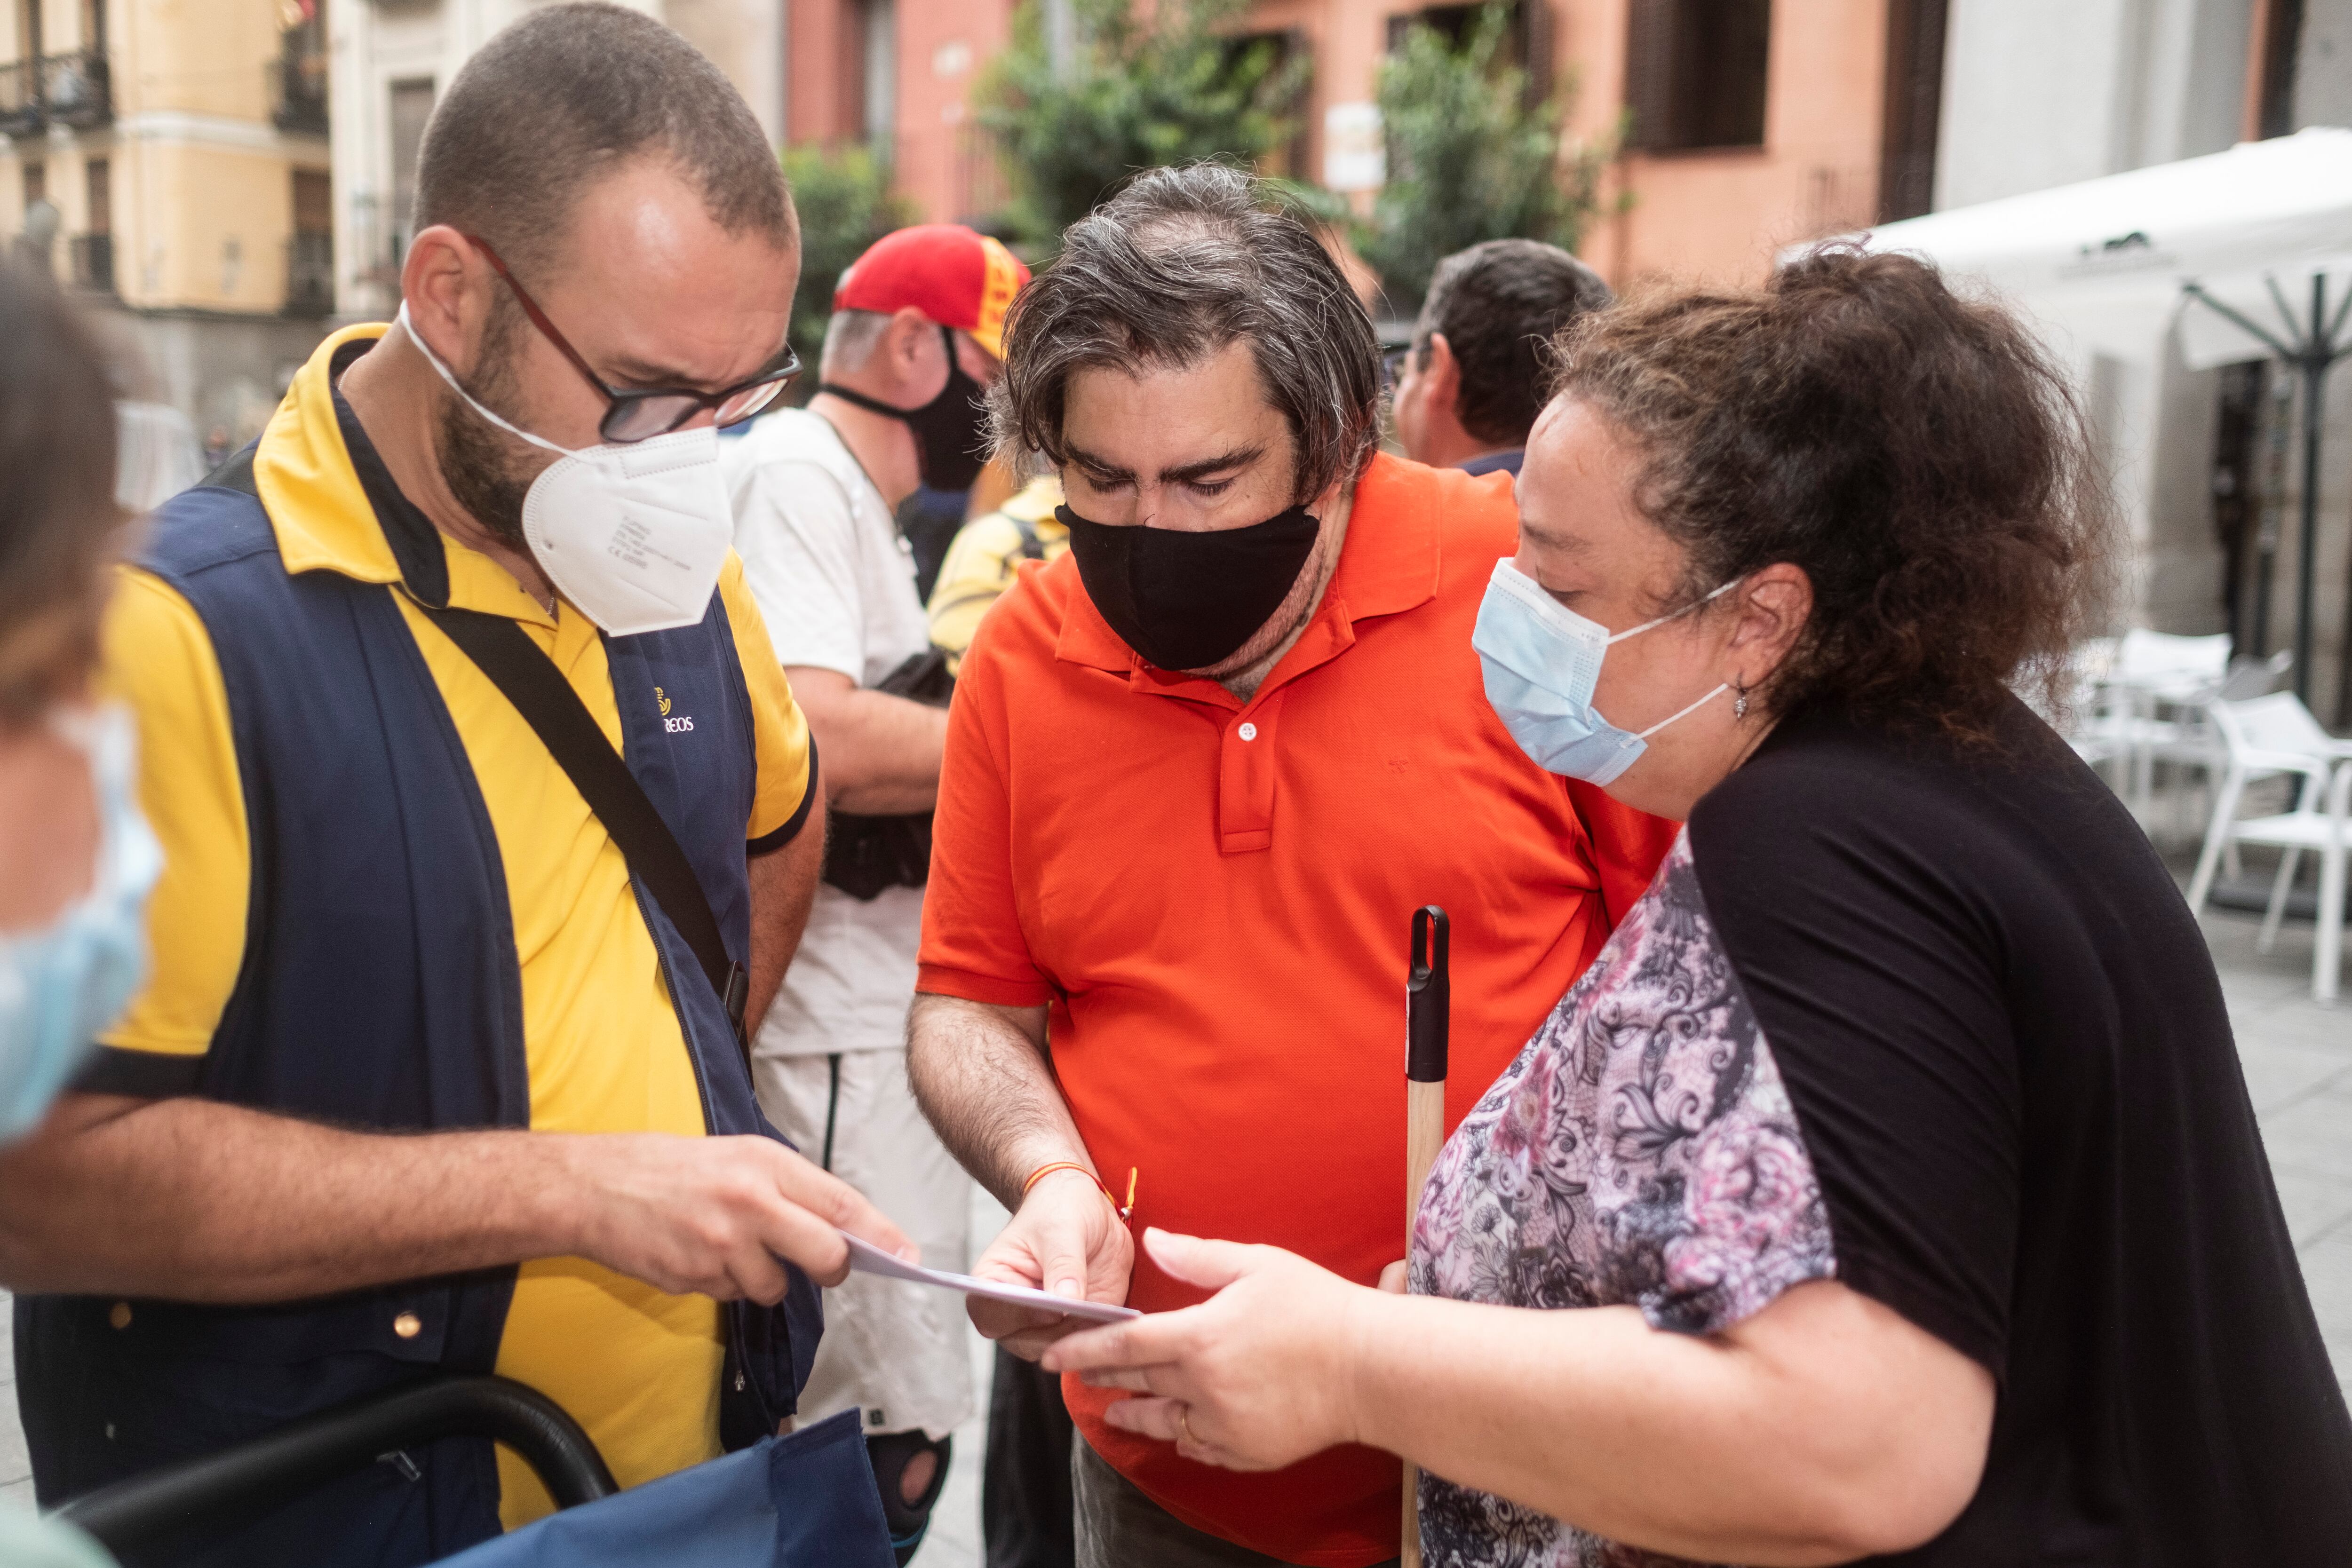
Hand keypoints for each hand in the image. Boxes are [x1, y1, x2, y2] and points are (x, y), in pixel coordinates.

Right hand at [563, 1132, 910, 1303]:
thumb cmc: (672, 1167)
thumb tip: (843, 1228)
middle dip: (833, 1268)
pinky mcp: (694, 1278)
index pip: (840, 1204)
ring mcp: (720, 1245)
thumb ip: (791, 1189)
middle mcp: (749, 1203)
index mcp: (765, 1164)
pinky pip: (733, 1295)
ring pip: (775, 1287)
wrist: (594, 1187)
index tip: (907, 1255)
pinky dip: (726, 1283)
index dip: (880, 1234)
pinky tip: (699, 1254)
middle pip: (826, 1255)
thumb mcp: (739, 1156)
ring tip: (730, 1244)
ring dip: (764, 1277)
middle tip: (823, 1265)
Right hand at [967, 1167, 1134, 1357]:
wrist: (1088, 1209)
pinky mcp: (1079, 1326)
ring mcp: (1048, 1323)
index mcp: (994, 1282)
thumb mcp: (1061, 1228)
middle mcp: (1016, 1310)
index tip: (1047, 1306)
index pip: (989, 1313)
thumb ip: (1063, 1265)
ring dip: (1082, 1337)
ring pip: (1059, 1350)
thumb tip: (1066, 1302)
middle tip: (1085, 1312)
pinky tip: (1115, 1318)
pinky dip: (1101, 1337)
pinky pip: (1088, 1344)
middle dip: (1055, 1333)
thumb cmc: (1060, 1210)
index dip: (1014, 1317)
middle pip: (1024, 1342)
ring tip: (1103, 1312)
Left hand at [1043, 1228, 1382, 1471]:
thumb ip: (1197, 1257)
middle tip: (1079, 1377)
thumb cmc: (1317, 1306)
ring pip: (1164, 1423)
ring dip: (1136, 1415)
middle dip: (1105, 1380)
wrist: (1372, 1369)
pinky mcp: (1249, 1451)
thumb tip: (1152, 1241)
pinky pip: (1202, 1448)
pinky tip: (1179, 1430)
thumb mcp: (1256, 1264)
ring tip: (1118, 1411)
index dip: (1083, 1351)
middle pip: (1138, 1384)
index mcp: (1200, 1338)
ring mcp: (1226, 1425)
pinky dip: (1185, 1438)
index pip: (1124, 1345)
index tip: (1052, 1356)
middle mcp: (1203, 1387)